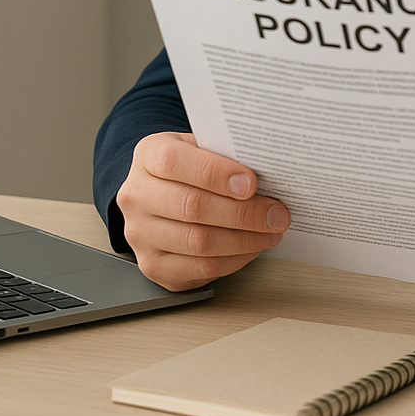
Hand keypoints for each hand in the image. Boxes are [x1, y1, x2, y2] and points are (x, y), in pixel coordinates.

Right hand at [115, 132, 291, 290]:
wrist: (157, 195)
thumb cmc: (188, 169)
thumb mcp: (200, 147)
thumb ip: (225, 153)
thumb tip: (268, 167)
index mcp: (148, 156)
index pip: (176, 162)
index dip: (217, 173)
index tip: (252, 183)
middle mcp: (136, 196)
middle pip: (192, 206)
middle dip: (244, 212)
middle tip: (277, 214)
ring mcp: (140, 234)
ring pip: (199, 242)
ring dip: (245, 239)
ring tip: (272, 231)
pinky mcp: (154, 266)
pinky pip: (200, 268)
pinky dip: (235, 259)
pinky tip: (253, 247)